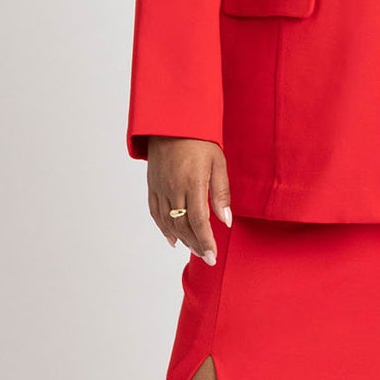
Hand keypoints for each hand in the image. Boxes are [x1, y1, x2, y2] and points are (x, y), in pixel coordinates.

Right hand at [146, 137, 231, 264]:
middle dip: (195, 244)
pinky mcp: (152, 186)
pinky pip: (155, 213)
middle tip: (206, 256)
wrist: (171, 122)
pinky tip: (173, 239)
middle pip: (183, 226)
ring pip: (169, 222)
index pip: (199, 221)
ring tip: (194, 249)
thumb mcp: (218, 162)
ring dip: (182, 240)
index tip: (212, 256)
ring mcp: (161, 188)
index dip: (206, 241)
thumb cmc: (200, 140)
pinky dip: (164, 229)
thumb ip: (221, 193)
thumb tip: (226, 220)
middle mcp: (174, 188)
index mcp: (192, 183)